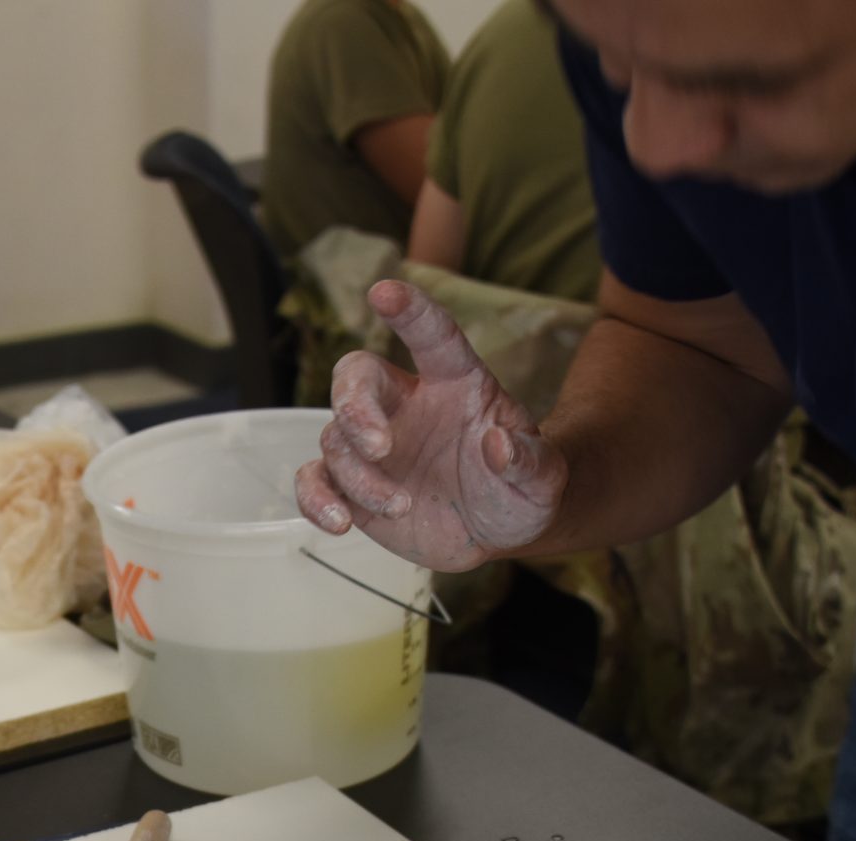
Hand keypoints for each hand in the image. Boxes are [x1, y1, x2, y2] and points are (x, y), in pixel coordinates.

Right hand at [294, 280, 567, 572]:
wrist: (495, 532)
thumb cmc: (519, 490)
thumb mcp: (543, 481)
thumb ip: (529, 463)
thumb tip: (499, 445)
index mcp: (455, 383)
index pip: (433, 336)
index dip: (410, 312)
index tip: (383, 292)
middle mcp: (406, 405)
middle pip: (356, 377)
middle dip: (355, 406)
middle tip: (380, 447)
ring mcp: (373, 446)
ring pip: (336, 439)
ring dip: (360, 477)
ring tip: (401, 507)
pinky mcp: (352, 486)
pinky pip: (312, 480)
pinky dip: (313, 499)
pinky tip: (338, 523)